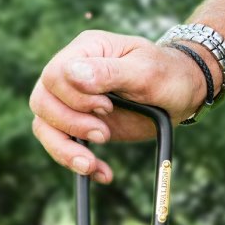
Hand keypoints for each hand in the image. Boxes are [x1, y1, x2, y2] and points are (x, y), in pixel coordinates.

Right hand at [29, 29, 208, 182]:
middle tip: (103, 134)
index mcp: (85, 51)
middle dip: (70, 125)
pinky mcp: (80, 126)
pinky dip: (78, 163)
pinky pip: (63, 146)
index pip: (55, 75)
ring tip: (91, 165)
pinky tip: (102, 173)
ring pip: (45, 127)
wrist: (182, 93)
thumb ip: (109, 72)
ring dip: (65, 151)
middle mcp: (71, 75)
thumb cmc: (167, 74)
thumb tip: (71, 74)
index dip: (74, 98)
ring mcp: (72, 102)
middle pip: (43, 103)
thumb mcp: (145, 71)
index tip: (107, 108)